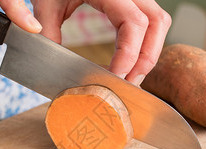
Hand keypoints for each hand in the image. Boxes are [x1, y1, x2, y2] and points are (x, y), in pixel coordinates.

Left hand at [31, 0, 170, 84]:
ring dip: (149, 52)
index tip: (114, 77)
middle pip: (156, 22)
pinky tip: (128, 62)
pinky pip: (149, 21)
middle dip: (146, 58)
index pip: (134, 23)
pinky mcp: (132, 0)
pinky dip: (144, 44)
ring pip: (159, 22)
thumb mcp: (46, 2)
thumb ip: (47, 28)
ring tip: (130, 76)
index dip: (129, 54)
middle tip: (128, 84)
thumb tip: (52, 61)